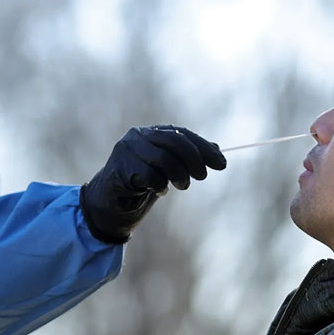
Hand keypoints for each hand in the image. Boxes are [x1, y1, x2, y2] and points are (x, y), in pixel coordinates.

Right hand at [80, 125, 226, 243]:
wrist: (112, 202)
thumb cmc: (142, 183)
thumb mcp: (169, 169)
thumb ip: (188, 158)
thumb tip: (218, 149)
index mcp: (152, 132)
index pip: (182, 133)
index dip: (204, 148)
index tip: (221, 163)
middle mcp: (138, 135)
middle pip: (174, 141)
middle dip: (194, 160)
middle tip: (201, 177)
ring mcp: (127, 150)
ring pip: (164, 159)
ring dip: (179, 176)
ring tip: (181, 186)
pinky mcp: (120, 167)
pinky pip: (150, 176)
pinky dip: (160, 186)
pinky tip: (159, 191)